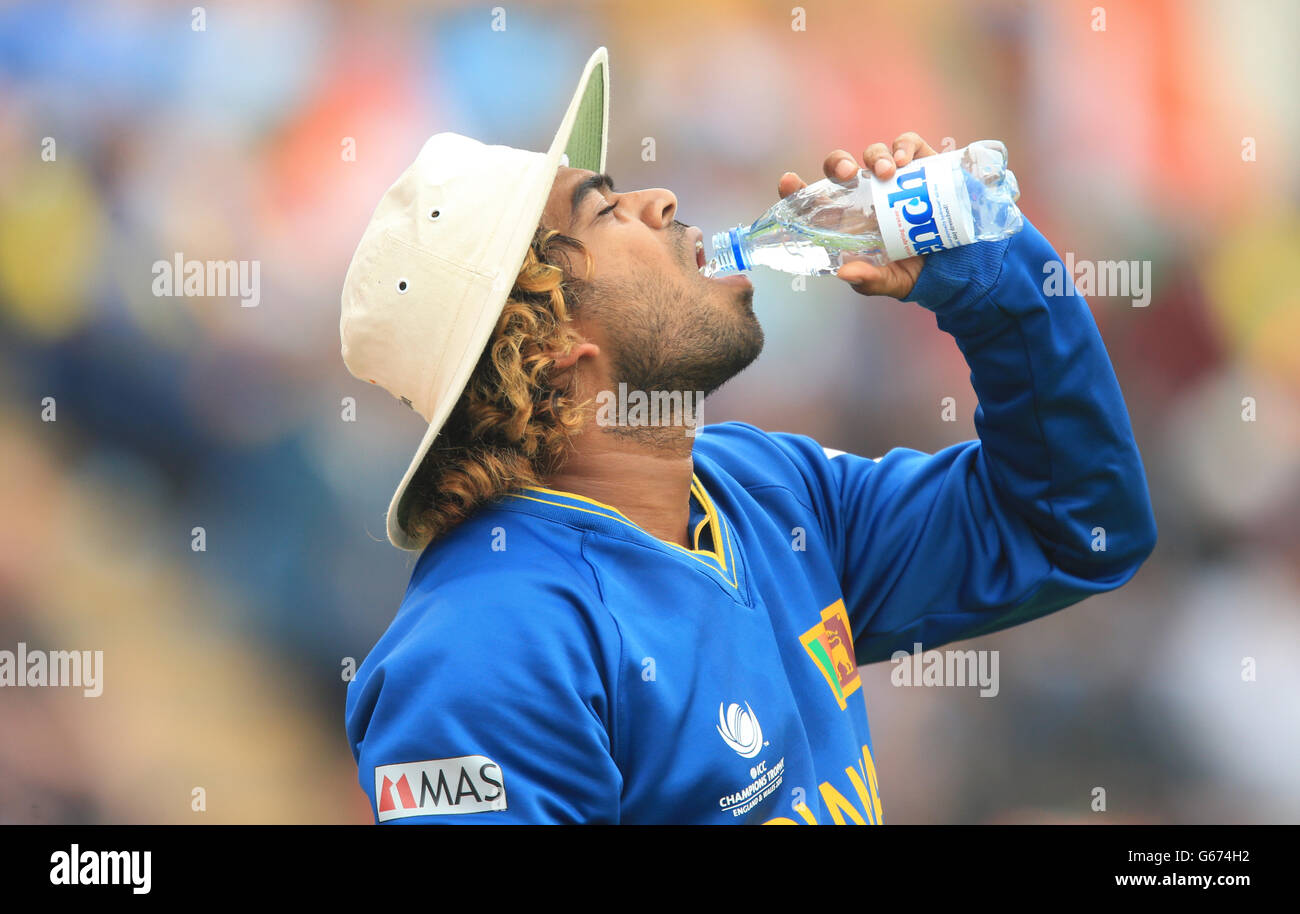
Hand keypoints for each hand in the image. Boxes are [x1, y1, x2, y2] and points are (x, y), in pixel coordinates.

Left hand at [778, 131, 937, 299]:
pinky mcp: (922, 165)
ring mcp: (892, 178)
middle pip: (840, 168)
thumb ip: (869, 281)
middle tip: (847, 173)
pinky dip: (903, 147)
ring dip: (876, 157)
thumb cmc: (913, 272)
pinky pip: (907, 145)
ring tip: (887, 173)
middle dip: (838, 163)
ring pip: (873, 154)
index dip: (796, 189)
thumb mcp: (890, 282)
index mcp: (847, 219)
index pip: (813, 200)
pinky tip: (904, 161)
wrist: (957, 262)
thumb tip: (845, 273)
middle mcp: (865, 194)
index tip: (788, 181)